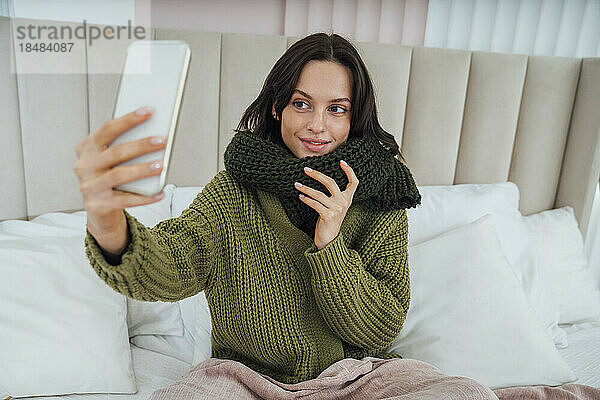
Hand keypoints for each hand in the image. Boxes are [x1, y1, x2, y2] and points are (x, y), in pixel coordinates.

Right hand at [74, 106, 166, 251]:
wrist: (99, 211)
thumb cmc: (110, 178)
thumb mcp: (113, 161)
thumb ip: (126, 147)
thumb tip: (155, 135)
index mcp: (87, 149)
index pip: (108, 129)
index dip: (128, 120)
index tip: (148, 111)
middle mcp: (84, 166)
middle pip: (115, 152)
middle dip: (141, 145)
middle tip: (162, 140)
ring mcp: (89, 187)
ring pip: (119, 175)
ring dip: (142, 169)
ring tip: (161, 165)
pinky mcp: (97, 206)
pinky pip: (125, 200)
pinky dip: (144, 197)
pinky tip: (159, 193)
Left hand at [294, 160, 358, 249]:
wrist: (329, 240)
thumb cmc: (329, 221)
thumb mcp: (336, 207)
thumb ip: (335, 195)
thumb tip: (322, 178)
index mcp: (348, 199)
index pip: (354, 182)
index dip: (349, 171)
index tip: (341, 162)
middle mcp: (343, 203)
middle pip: (331, 182)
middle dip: (317, 174)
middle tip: (306, 169)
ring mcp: (336, 209)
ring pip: (318, 194)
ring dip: (306, 188)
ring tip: (296, 184)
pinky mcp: (328, 216)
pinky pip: (314, 204)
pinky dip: (306, 199)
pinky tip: (300, 196)